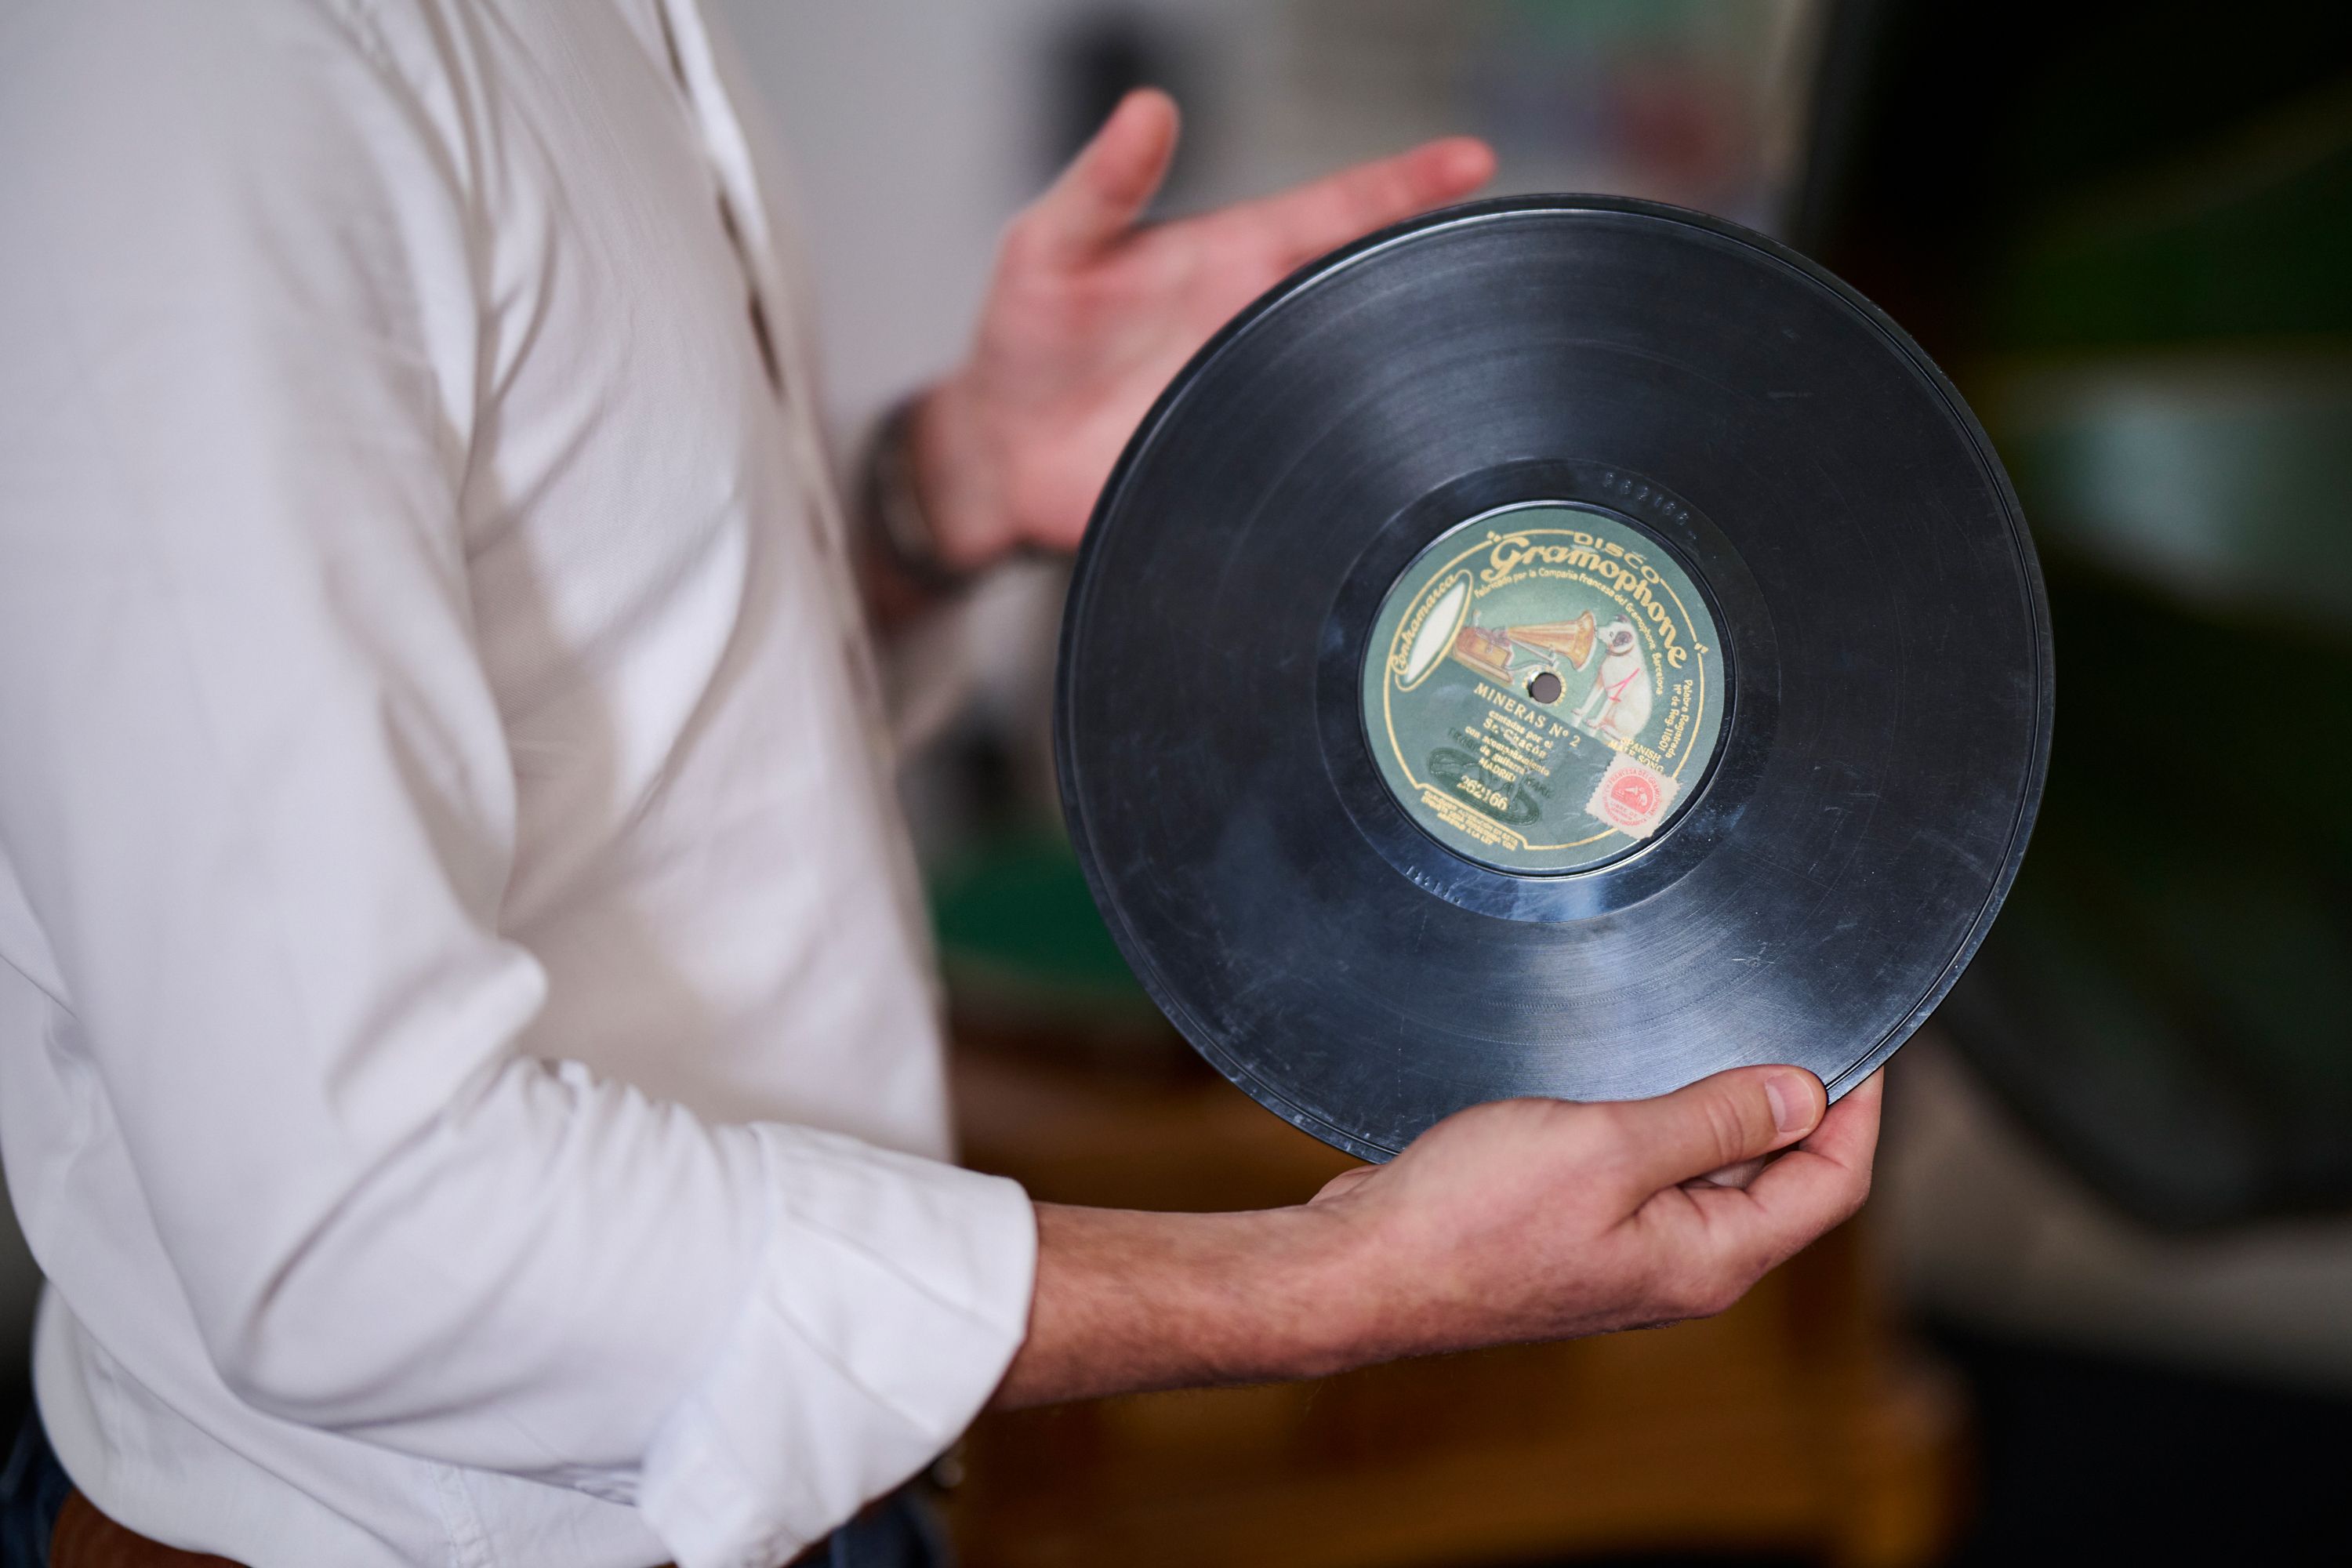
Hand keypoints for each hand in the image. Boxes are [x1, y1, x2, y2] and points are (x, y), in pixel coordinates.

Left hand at [911, 89, 1494, 571]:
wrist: (1002, 456)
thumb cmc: (1027, 339)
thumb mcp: (1050, 246)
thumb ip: (1100, 185)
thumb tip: (1145, 107)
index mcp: (1236, 256)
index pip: (1338, 210)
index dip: (1404, 184)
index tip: (1471, 160)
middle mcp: (1264, 324)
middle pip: (1372, 292)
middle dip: (1438, 272)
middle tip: (1495, 260)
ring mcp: (1263, 396)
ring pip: (1362, 376)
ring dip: (1408, 370)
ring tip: (1465, 361)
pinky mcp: (1252, 466)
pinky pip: (1320, 463)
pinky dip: (1356, 459)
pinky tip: (1390, 459)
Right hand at [991, 1065, 1880, 1407]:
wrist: (1366, 1268)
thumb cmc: (1471, 1220)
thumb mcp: (1611, 1148)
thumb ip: (1714, 1119)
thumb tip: (1805, 1093)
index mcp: (1709, 1257)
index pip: (1831, 1183)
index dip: (1860, 1106)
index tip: (1866, 1038)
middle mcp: (1681, 1266)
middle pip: (1783, 1182)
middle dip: (1800, 1100)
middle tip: (1795, 1018)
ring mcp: (1629, 1254)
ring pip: (1714, 1174)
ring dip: (1727, 1109)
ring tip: (1720, 1033)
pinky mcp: (1579, 1234)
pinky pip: (1652, 1173)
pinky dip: (1666, 1123)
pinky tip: (1635, 1079)